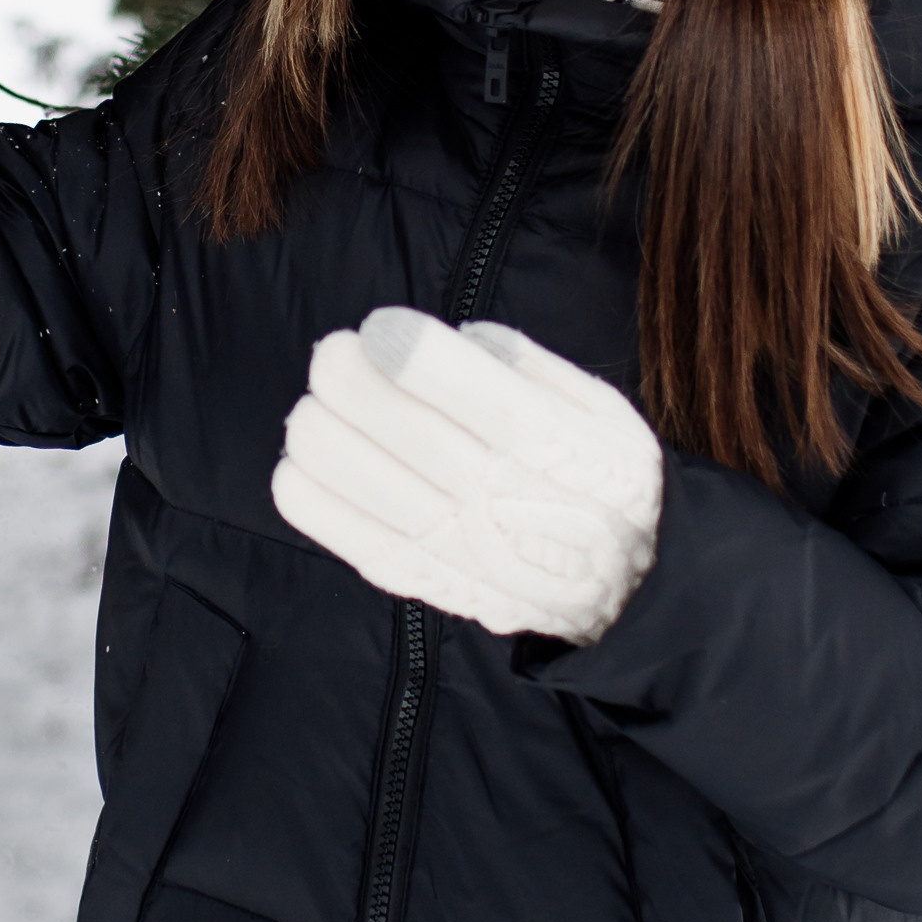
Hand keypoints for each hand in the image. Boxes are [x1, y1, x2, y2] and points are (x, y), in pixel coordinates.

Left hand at [272, 307, 662, 643]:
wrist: (623, 594)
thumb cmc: (602, 483)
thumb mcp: (604, 413)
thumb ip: (537, 367)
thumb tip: (464, 336)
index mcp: (557, 449)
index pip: (485, 401)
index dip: (419, 359)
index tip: (379, 327)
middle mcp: (506, 500)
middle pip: (415, 438)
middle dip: (355, 386)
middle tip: (332, 354)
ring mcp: (463, 548)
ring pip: (375, 489)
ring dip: (324, 439)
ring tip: (314, 404)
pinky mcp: (428, 580)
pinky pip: (356, 542)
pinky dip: (314, 504)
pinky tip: (299, 465)